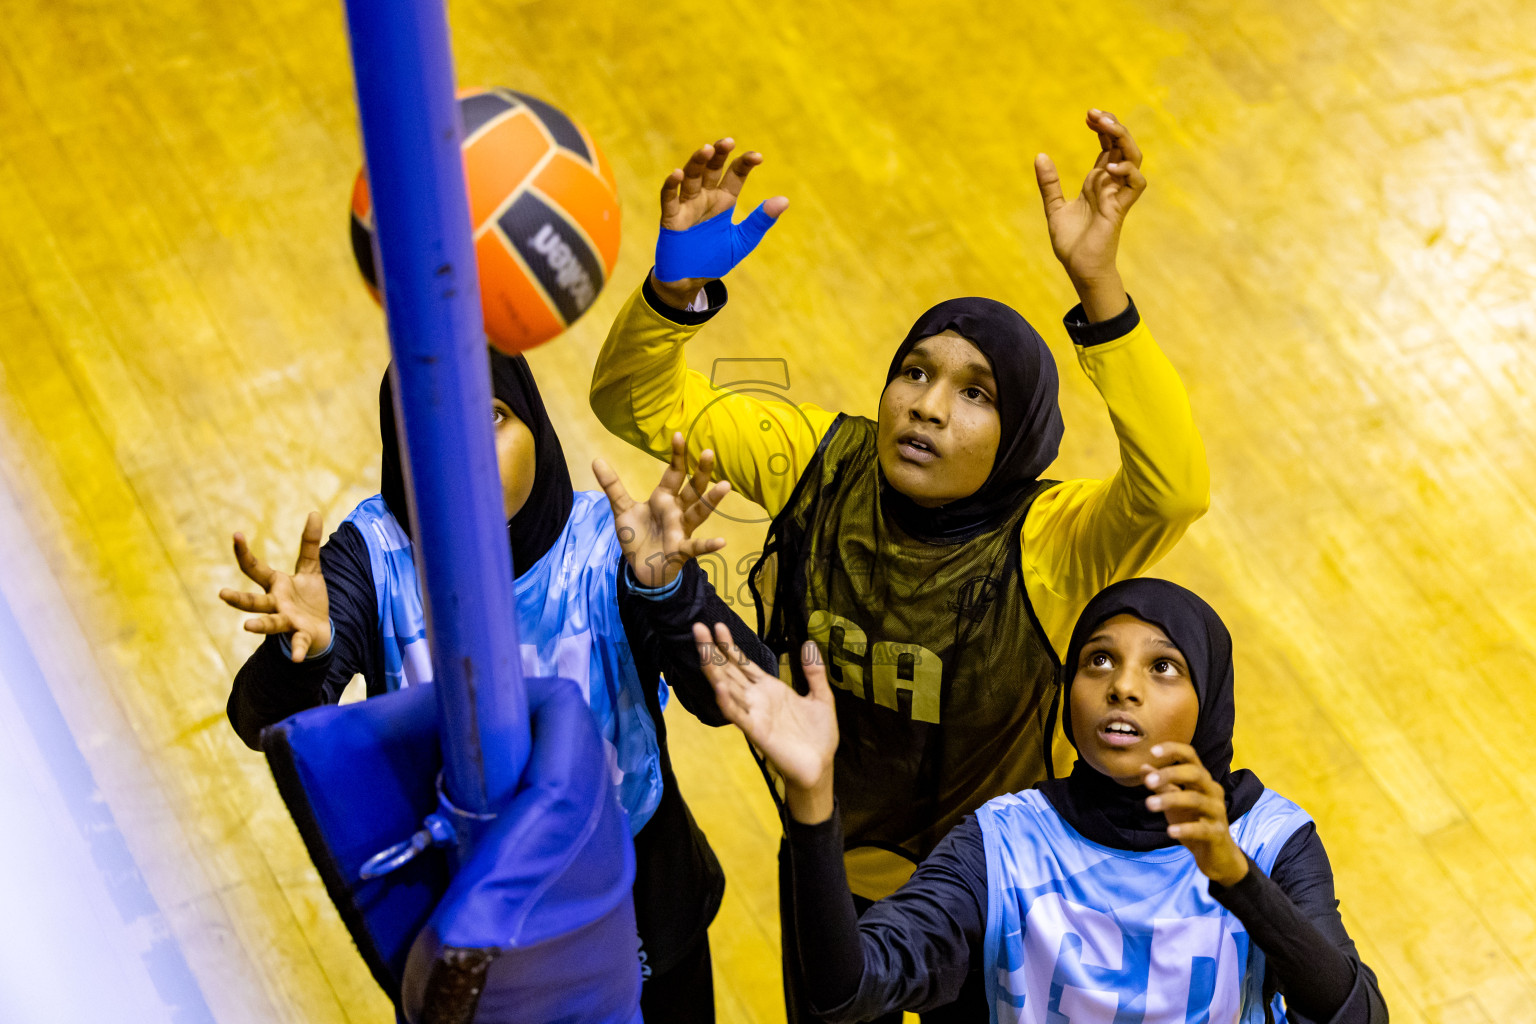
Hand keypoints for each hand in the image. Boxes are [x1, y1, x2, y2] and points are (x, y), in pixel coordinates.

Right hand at [219, 513, 331, 661]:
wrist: (320, 629)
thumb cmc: (308, 598)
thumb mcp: (310, 568)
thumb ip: (310, 543)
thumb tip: (315, 512)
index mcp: (276, 585)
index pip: (254, 569)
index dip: (244, 552)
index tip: (235, 535)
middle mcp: (276, 604)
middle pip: (254, 601)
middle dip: (238, 598)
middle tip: (222, 594)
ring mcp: (287, 620)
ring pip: (271, 622)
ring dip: (260, 625)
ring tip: (246, 627)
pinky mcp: (301, 634)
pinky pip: (299, 643)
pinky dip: (298, 650)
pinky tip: (298, 658)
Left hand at [593, 432, 730, 588]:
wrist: (641, 568)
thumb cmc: (638, 537)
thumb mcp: (622, 509)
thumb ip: (613, 486)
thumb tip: (596, 459)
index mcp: (664, 498)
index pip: (674, 473)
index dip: (677, 456)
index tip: (679, 435)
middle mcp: (677, 511)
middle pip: (692, 488)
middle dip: (700, 472)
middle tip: (708, 452)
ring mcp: (681, 530)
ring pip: (699, 512)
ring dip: (711, 500)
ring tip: (725, 486)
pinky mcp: (680, 550)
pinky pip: (696, 547)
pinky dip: (708, 545)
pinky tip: (722, 542)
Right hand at [649, 137, 788, 306]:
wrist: (690, 281)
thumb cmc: (714, 258)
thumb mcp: (742, 241)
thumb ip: (760, 221)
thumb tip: (784, 200)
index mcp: (724, 201)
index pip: (735, 174)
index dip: (744, 163)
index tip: (758, 157)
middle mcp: (705, 198)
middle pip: (711, 169)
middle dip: (718, 154)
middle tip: (727, 142)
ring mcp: (687, 206)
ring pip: (690, 177)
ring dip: (696, 162)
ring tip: (706, 149)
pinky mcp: (671, 219)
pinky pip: (669, 199)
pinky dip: (671, 185)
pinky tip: (677, 174)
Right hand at [696, 624, 837, 823]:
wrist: (821, 765)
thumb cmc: (819, 735)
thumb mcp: (822, 697)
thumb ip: (813, 672)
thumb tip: (809, 643)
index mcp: (769, 688)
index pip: (743, 663)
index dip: (730, 645)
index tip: (718, 625)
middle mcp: (757, 698)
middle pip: (729, 670)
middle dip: (713, 650)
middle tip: (696, 627)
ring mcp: (754, 714)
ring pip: (727, 688)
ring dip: (714, 669)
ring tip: (702, 649)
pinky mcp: (757, 732)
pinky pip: (738, 715)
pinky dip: (727, 702)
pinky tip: (719, 686)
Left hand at [1035, 108, 1146, 320]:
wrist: (1079, 268)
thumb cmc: (1072, 242)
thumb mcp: (1054, 207)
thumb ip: (1049, 183)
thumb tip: (1040, 156)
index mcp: (1097, 180)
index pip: (1108, 145)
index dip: (1102, 127)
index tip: (1088, 115)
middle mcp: (1111, 183)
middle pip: (1122, 145)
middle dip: (1113, 125)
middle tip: (1094, 114)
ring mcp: (1117, 194)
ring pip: (1133, 157)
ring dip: (1123, 139)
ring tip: (1105, 126)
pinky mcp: (1120, 208)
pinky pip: (1136, 184)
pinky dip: (1127, 171)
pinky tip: (1107, 167)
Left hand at [1141, 742, 1248, 887]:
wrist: (1217, 855)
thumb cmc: (1194, 821)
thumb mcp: (1175, 802)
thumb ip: (1162, 785)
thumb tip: (1143, 767)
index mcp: (1202, 780)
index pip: (1190, 757)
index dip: (1173, 750)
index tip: (1152, 751)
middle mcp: (1212, 791)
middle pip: (1195, 773)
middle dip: (1170, 774)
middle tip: (1147, 781)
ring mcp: (1217, 812)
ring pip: (1196, 799)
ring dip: (1171, 800)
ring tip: (1149, 805)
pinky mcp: (1217, 833)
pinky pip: (1202, 829)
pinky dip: (1185, 829)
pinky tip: (1170, 831)